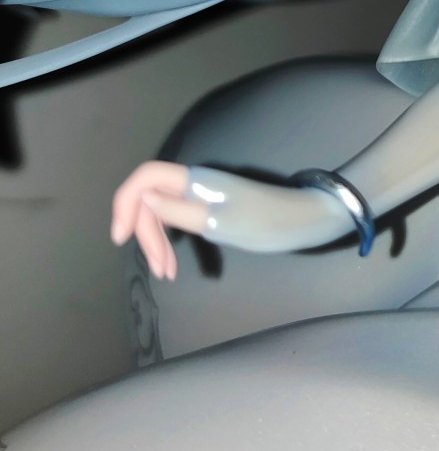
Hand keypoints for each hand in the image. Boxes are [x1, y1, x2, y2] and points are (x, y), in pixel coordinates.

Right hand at [112, 161, 346, 273]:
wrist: (305, 222)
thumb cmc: (267, 222)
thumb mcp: (220, 223)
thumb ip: (179, 212)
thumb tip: (144, 201)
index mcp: (195, 180)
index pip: (145, 177)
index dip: (126, 203)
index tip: (121, 239)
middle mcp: (196, 183)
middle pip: (150, 200)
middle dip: (146, 235)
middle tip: (160, 270)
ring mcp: (204, 195)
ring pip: (163, 212)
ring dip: (158, 242)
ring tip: (167, 273)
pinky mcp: (213, 207)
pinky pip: (178, 219)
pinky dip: (172, 241)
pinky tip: (175, 263)